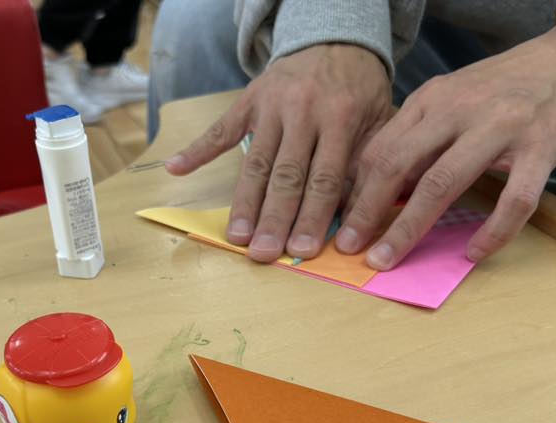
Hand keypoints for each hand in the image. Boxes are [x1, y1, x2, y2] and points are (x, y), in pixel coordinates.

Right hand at [165, 44, 391, 261]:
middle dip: (274, 219)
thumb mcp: (379, 119)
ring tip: (236, 236)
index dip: (312, 217)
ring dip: (244, 202)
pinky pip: (221, 128)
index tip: (301, 250)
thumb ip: (365, 164)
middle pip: (286, 176)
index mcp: (341, 119)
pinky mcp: (249, 100)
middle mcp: (304, 112)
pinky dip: (197, 149)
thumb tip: (353, 217)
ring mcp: (272, 106)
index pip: (324, 178)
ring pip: (256, 162)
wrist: (336, 37)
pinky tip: (176, 168)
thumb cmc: (360, 89)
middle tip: (263, 253)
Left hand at [336, 27, 555, 268]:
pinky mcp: (541, 147)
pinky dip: (493, 231)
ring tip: (387, 260)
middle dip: (366, 211)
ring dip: (408, 228)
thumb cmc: (506, 90)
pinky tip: (474, 253)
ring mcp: (500, 127)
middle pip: (397, 164)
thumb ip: (419, 139)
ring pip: (441, 183)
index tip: (342, 225)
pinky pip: (514, 199)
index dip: (355, 191)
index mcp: (432, 100)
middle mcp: (458, 110)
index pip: (379, 149)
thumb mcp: (452, 101)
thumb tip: (382, 191)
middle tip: (349, 248)